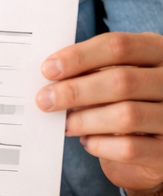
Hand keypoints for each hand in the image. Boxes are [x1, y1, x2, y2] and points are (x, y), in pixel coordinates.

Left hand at [37, 32, 162, 195]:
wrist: (155, 141)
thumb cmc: (127, 98)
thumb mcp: (116, 74)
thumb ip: (91, 70)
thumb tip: (51, 74)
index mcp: (157, 51)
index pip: (119, 46)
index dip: (79, 56)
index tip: (48, 69)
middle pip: (121, 81)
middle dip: (75, 91)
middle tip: (45, 100)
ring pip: (126, 115)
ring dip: (85, 120)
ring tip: (65, 124)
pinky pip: (130, 149)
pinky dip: (100, 145)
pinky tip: (88, 141)